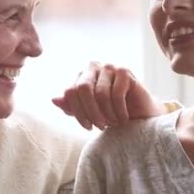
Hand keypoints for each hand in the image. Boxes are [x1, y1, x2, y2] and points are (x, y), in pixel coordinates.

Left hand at [52, 62, 166, 130]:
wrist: (139, 115)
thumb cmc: (111, 113)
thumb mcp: (87, 113)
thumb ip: (71, 107)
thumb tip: (54, 100)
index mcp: (81, 76)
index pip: (70, 91)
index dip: (77, 112)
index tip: (87, 127)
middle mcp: (93, 67)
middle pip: (82, 88)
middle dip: (91, 112)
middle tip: (100, 126)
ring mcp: (110, 67)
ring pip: (100, 93)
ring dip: (107, 113)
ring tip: (114, 122)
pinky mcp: (125, 71)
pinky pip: (116, 94)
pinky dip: (119, 111)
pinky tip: (123, 118)